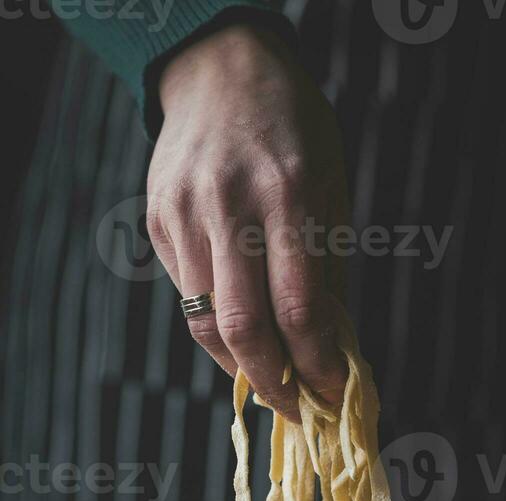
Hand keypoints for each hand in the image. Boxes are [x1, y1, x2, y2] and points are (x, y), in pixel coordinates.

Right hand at [147, 24, 349, 421]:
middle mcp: (230, 208)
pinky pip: (189, 296)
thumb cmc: (292, 130)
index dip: (317, 364)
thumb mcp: (330, 186)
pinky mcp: (158, 223)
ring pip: (207, 323)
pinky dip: (219, 330)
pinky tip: (243, 338)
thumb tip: (331, 347)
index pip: (300, 309)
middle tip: (297, 410)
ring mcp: (185, 216)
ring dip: (243, 367)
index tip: (334, 393)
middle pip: (244, 329)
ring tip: (271, 383)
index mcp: (288, 195)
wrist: (219, 72)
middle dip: (274, 385)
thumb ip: (327, 268)